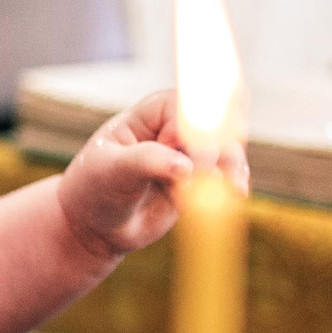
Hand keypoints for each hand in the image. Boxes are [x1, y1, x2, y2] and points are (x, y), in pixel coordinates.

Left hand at [56, 90, 249, 257]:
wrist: (95, 227)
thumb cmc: (94, 188)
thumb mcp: (111, 170)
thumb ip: (147, 161)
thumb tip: (186, 167)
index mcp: (153, 112)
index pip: (188, 105)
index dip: (197, 125)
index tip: (195, 153)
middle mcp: (177, 129)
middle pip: (217, 124)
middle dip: (220, 146)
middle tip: (205, 172)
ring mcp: (191, 156)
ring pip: (228, 151)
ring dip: (232, 167)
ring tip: (230, 187)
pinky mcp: (199, 182)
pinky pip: (227, 177)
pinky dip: (233, 184)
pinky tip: (237, 193)